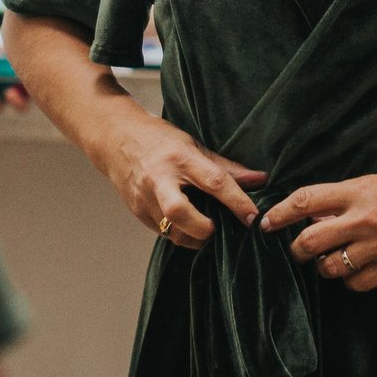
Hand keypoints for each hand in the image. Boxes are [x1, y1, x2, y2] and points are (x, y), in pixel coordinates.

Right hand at [93, 108, 266, 250]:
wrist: (115, 139)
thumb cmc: (159, 139)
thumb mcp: (194, 145)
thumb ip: (226, 167)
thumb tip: (260, 180)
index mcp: (180, 157)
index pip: (214, 181)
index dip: (237, 201)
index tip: (252, 217)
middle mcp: (159, 179)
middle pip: (180, 212)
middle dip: (203, 228)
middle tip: (217, 229)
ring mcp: (144, 198)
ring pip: (172, 230)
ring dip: (194, 237)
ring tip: (207, 230)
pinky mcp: (137, 212)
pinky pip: (164, 233)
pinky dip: (180, 234)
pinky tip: (190, 227)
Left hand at [257, 162, 376, 292]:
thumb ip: (347, 198)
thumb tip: (315, 215)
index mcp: (360, 190)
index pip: (306, 200)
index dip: (279, 213)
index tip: (266, 222)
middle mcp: (364, 218)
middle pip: (309, 241)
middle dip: (296, 249)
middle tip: (297, 250)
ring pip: (328, 267)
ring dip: (325, 266)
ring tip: (334, 258)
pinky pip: (355, 283)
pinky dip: (351, 279)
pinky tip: (360, 269)